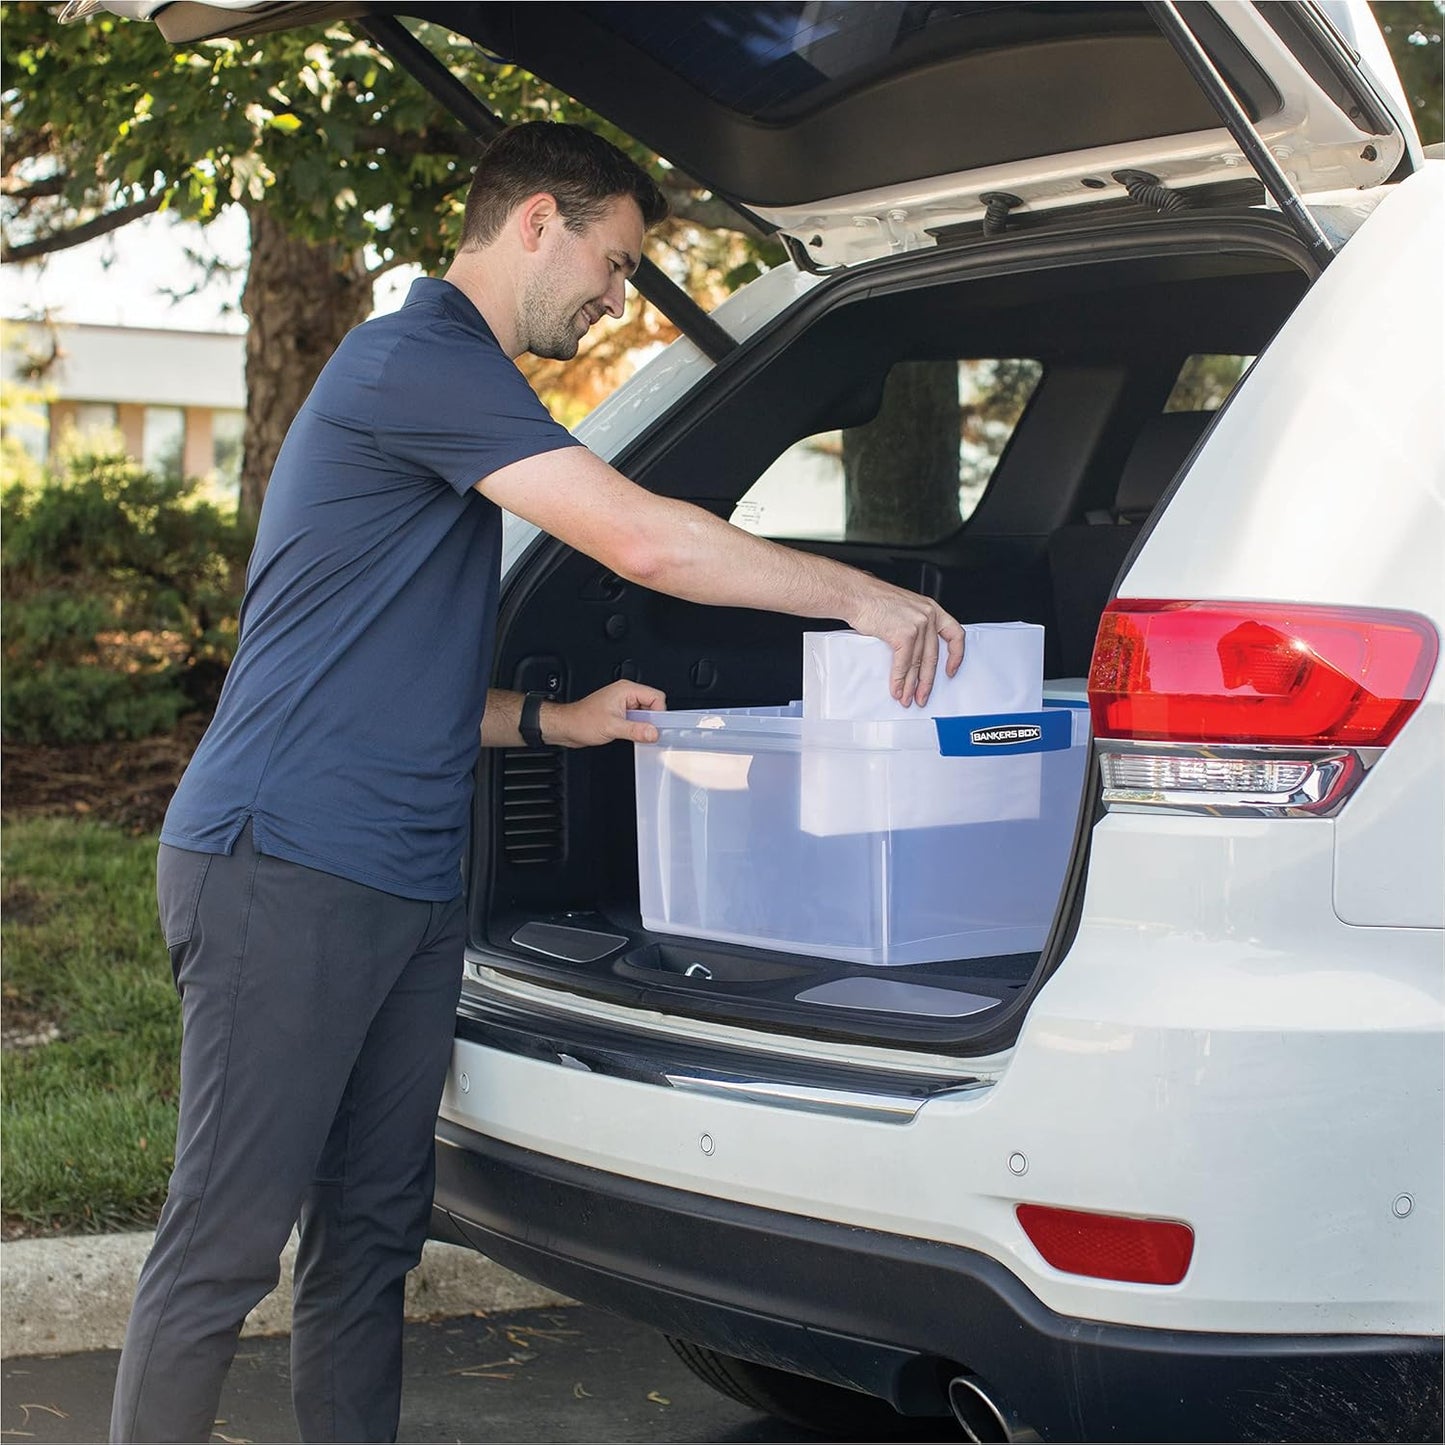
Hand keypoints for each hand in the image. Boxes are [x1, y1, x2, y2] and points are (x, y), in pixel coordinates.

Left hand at [542, 680, 668, 746]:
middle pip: (653, 705)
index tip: (656, 727)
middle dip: (651, 720)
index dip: (659, 713)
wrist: (566, 727)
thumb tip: (653, 733)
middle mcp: (626, 694)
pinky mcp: (620, 714)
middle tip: (645, 732)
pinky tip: (630, 735)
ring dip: (643, 725)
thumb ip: (635, 730)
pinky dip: (637, 728)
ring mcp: (623, 704)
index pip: (656, 697)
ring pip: (646, 714)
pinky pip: (637, 720)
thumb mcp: (611, 727)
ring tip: (632, 733)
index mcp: (626, 690)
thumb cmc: (581, 721)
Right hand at [847, 585, 964, 706]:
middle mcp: (928, 616)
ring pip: (918, 663)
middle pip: (933, 656)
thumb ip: (914, 626)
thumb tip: (913, 654)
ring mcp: (918, 624)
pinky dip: (900, 679)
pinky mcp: (905, 634)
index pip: (955, 634)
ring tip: (907, 697)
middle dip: (927, 681)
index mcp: (931, 609)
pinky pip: (904, 663)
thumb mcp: (904, 609)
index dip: (956, 656)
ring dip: (911, 685)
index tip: (951, 670)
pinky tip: (897, 687)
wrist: (856, 594)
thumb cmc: (874, 600)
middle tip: (922, 695)